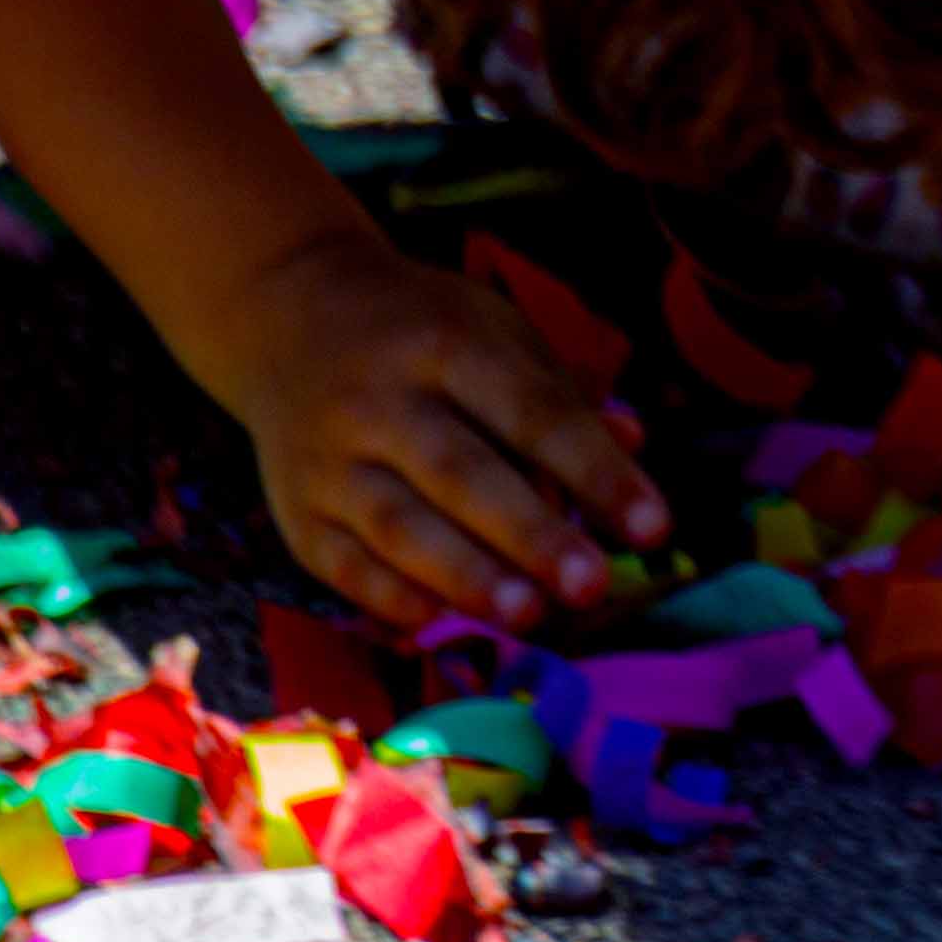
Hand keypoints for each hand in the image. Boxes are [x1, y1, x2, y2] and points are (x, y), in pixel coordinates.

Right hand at [206, 229, 663, 633]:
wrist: (286, 318)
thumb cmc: (419, 331)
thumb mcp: (492, 330)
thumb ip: (560, 392)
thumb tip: (634, 442)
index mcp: (444, 343)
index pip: (530, 411)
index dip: (594, 470)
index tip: (654, 526)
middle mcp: (379, 399)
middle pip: (461, 473)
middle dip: (530, 534)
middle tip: (592, 585)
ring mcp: (328, 461)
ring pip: (399, 527)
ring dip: (467, 577)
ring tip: (531, 615)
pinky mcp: (297, 514)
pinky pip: (345, 567)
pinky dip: (394, 598)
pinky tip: (444, 623)